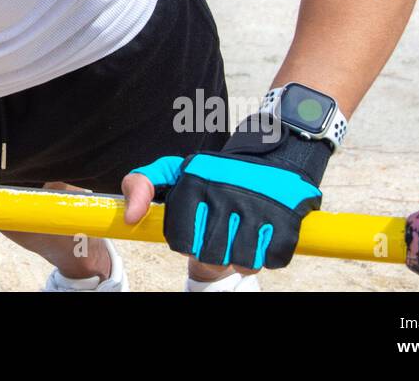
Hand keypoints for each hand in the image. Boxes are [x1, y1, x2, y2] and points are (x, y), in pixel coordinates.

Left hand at [121, 114, 330, 270]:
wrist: (270, 155)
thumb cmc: (213, 175)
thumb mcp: (172, 172)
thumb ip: (140, 185)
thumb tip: (131, 218)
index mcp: (195, 181)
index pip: (181, 242)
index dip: (189, 242)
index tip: (197, 228)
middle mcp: (225, 191)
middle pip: (212, 256)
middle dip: (215, 252)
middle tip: (221, 234)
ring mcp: (258, 205)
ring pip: (243, 262)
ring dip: (243, 256)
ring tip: (241, 235)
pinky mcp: (287, 217)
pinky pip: (272, 259)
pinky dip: (269, 254)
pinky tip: (263, 234)